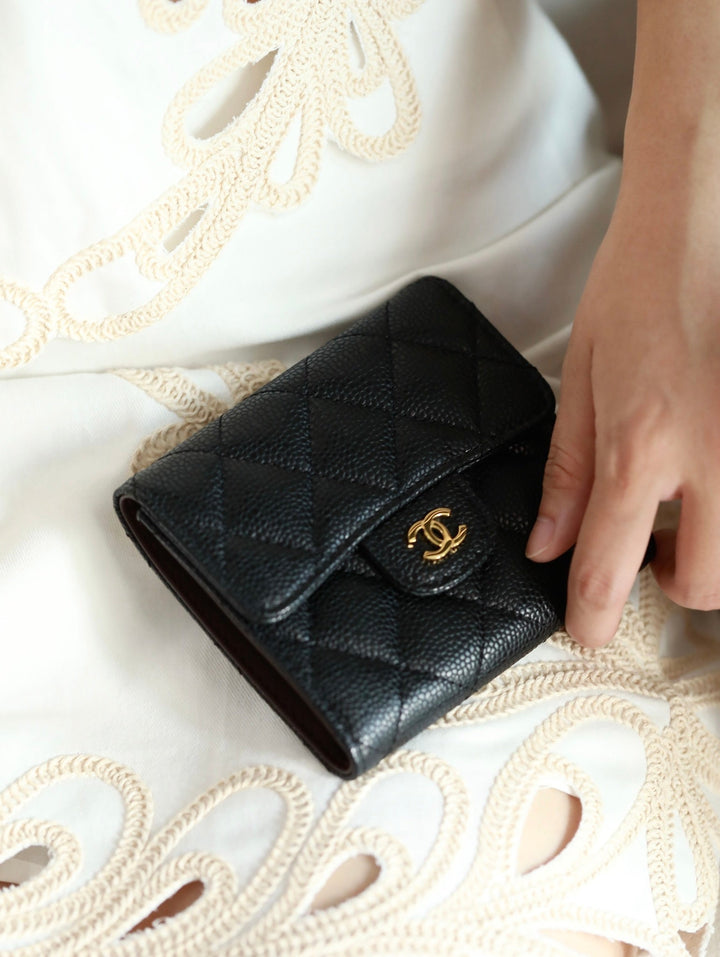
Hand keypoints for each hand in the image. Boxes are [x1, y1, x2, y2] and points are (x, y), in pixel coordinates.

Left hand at [526, 165, 719, 646]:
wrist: (704, 216)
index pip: (608, 566)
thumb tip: (547, 544)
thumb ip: (566, 470)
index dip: (592, 616)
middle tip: (656, 552)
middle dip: (674, 586)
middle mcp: (712, 455)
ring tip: (696, 505)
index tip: (587, 629)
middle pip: (706, 583)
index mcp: (642, 444)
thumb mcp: (580, 376)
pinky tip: (714, 468)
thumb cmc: (638, 285)